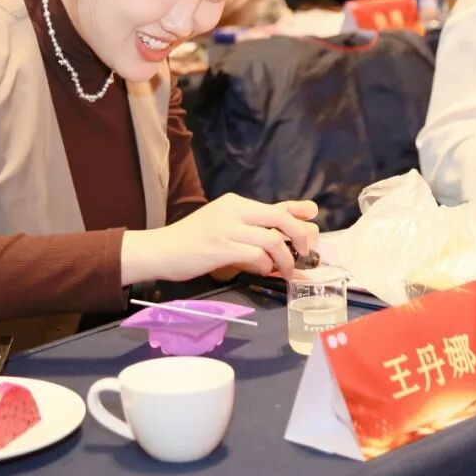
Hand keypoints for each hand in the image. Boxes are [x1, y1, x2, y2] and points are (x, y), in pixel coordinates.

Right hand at [121, 194, 318, 283]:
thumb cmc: (193, 241)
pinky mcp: (220, 248)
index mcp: (236, 203)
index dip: (300, 215)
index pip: (277, 206)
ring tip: (285, 272)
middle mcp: (233, 210)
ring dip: (285, 260)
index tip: (314, 226)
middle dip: (300, 237)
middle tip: (306, 254)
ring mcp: (226, 228)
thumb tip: (283, 240)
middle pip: (280, 218)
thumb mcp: (224, 226)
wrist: (161, 250)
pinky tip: (262, 271)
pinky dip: (265, 266)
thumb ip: (251, 229)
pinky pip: (255, 255)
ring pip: (271, 240)